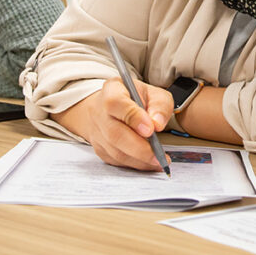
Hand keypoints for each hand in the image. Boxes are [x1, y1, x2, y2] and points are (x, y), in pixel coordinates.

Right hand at [52, 77, 174, 170]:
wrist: (114, 105)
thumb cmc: (137, 97)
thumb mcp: (154, 93)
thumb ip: (159, 105)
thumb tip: (157, 124)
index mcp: (111, 90)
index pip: (116, 103)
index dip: (134, 118)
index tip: (151, 130)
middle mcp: (99, 111)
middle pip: (114, 133)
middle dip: (139, 148)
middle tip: (159, 155)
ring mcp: (96, 131)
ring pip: (114, 151)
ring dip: (139, 160)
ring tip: (159, 161)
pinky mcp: (99, 148)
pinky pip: (115, 160)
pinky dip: (134, 164)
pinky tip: (149, 163)